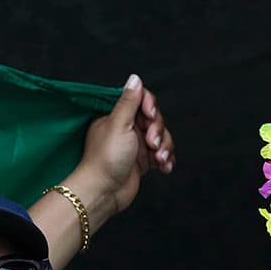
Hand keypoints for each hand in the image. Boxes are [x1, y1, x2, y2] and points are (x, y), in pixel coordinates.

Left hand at [77, 74, 173, 215]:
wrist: (104, 192)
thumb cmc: (106, 158)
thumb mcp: (119, 125)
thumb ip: (129, 102)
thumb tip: (135, 78)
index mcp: (117, 117)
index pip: (141, 101)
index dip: (150, 106)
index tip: (149, 115)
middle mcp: (127, 129)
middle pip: (155, 119)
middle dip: (159, 131)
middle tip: (151, 143)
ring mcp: (136, 146)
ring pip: (162, 138)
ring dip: (165, 147)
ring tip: (159, 159)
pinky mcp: (143, 162)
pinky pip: (162, 155)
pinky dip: (166, 160)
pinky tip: (164, 167)